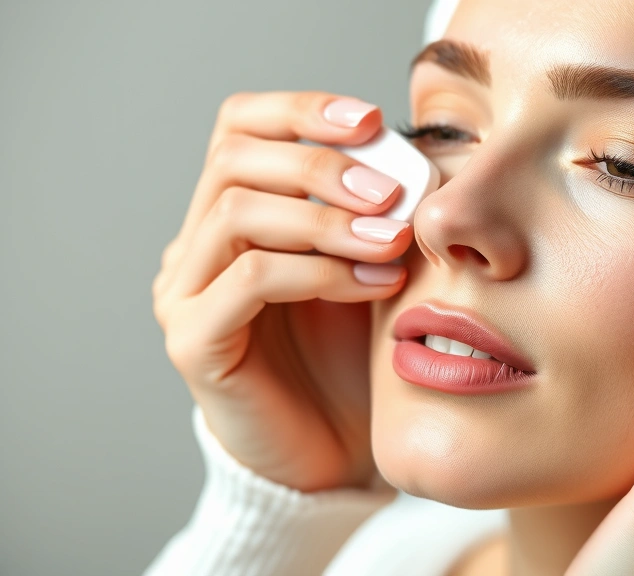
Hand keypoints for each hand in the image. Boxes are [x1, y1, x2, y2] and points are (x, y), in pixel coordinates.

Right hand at [152, 92, 412, 491]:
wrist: (336, 449)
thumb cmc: (353, 354)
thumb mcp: (368, 264)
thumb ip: (374, 210)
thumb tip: (416, 153)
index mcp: (230, 213)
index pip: (240, 126)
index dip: (303, 110)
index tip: (374, 121)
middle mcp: (194, 245)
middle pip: (234, 160)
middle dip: (321, 166)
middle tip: (391, 194)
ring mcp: (184, 293)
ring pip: (238, 213)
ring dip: (327, 220)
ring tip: (393, 242)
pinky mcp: (193, 342)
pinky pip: (250, 279)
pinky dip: (320, 270)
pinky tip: (375, 282)